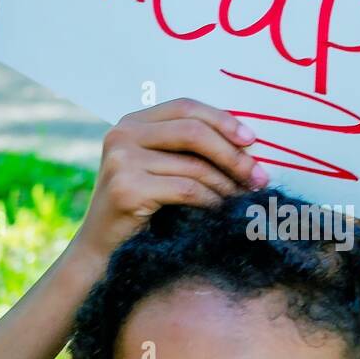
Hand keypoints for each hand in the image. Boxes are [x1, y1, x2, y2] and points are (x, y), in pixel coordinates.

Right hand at [70, 97, 268, 265]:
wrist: (101, 251)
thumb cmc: (139, 210)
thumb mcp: (158, 169)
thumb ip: (185, 149)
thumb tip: (245, 142)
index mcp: (131, 122)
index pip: (185, 107)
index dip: (222, 119)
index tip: (252, 140)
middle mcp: (122, 134)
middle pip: (193, 131)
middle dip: (232, 154)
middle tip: (258, 175)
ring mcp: (121, 160)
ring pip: (194, 165)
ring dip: (227, 183)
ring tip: (245, 197)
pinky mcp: (127, 188)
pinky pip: (187, 190)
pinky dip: (212, 201)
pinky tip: (223, 211)